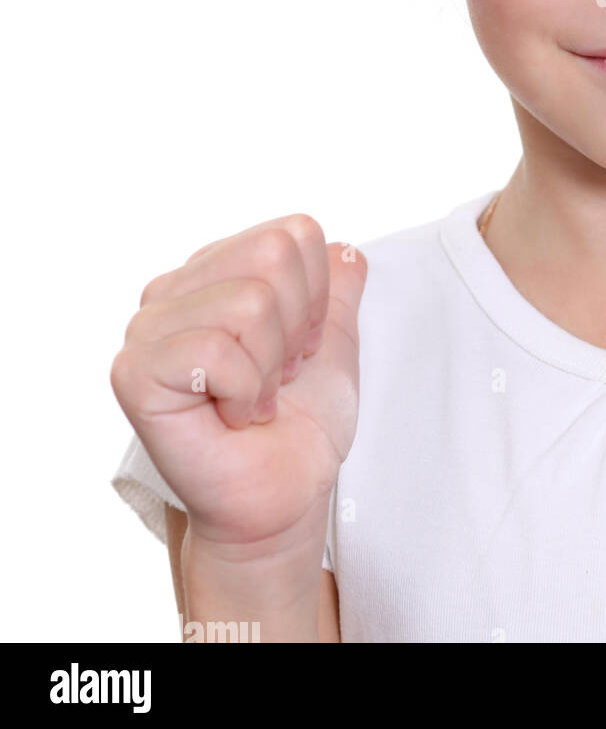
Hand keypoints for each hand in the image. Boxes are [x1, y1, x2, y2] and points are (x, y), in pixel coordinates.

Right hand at [110, 214, 366, 558]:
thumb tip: (347, 249)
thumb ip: (339, 288)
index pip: (295, 233)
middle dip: (296, 326)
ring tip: (255, 399)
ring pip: (249, 301)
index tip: (302, 347)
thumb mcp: (335, 341)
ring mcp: (147, 329)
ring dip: (270, 365)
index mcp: (217, 270)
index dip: (318, 295)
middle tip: (278, 375)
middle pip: (273, 255)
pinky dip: (244, 392)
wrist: (283, 495)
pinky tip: (233, 418)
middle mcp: (174, 289)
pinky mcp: (134, 372)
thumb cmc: (303, 423)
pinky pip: (215, 351)